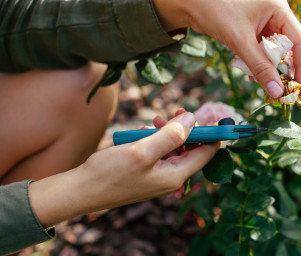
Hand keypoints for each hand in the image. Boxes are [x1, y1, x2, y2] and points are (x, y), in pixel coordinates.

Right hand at [29, 112, 218, 227]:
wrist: (81, 190)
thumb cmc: (110, 173)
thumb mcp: (142, 151)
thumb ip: (171, 135)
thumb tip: (193, 119)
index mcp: (175, 176)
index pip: (206, 154)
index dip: (213, 135)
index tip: (217, 116)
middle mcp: (171, 177)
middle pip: (191, 148)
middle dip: (186, 129)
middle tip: (177, 111)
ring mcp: (158, 175)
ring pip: (174, 147)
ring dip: (168, 131)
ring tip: (154, 121)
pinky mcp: (147, 171)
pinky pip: (159, 151)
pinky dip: (155, 139)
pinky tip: (144, 132)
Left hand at [152, 0, 300, 96]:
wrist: (190, 2)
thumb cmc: (216, 12)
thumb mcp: (240, 42)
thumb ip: (260, 67)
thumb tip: (277, 92)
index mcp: (279, 9)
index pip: (299, 43)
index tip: (300, 90)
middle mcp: (276, 14)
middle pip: (288, 49)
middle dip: (284, 71)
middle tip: (282, 93)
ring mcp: (264, 22)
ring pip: (274, 52)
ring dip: (269, 69)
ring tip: (264, 85)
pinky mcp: (253, 30)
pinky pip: (262, 51)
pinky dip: (258, 64)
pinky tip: (251, 74)